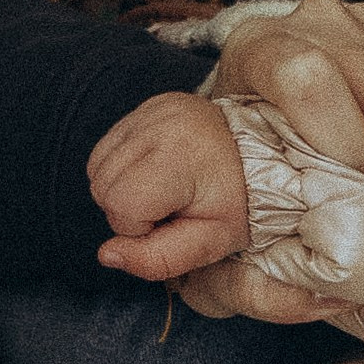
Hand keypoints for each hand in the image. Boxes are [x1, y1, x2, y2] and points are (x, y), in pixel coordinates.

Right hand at [88, 92, 249, 284]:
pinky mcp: (147, 105)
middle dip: (129, 209)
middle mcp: (160, 123)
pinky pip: (106, 148)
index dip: (140, 227)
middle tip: (171, 207)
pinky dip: (123, 168)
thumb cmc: (240, 202)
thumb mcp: (210, 241)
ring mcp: (150, 110)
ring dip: (123, 189)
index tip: (174, 221)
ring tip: (165, 189)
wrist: (266, 156)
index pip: (121, 204)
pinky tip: (156, 172)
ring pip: (97, 168)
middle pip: (102, 186)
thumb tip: (106, 255)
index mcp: (179, 155)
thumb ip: (159, 258)